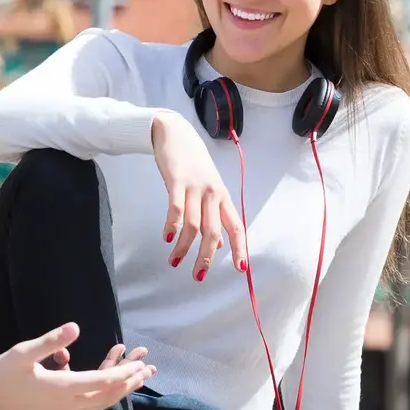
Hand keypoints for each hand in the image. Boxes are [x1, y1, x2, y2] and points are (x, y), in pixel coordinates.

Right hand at [14, 342, 147, 409]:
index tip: (140, 362)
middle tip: (149, 370)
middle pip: (108, 395)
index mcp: (63, 389)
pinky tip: (109, 394)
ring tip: (137, 381)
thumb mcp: (22, 353)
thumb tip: (76, 327)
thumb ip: (51, 341)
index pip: (104, 381)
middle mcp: (69, 406)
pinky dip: (104, 400)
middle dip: (130, 381)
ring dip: (121, 392)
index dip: (125, 372)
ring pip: (101, 404)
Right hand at [152, 111, 248, 279]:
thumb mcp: (209, 186)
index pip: (236, 226)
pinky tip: (167, 239)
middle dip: (206, 257)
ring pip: (193, 225)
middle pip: (214, 232)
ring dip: (184, 248)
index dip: (240, 248)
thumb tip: (219, 240)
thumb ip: (213, 212)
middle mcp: (213, 193)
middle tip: (198, 276)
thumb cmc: (192, 162)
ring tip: (174, 262)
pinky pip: (176, 210)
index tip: (241, 269)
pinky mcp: (177, 181)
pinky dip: (172, 227)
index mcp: (222, 196)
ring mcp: (195, 187)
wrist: (175, 132)